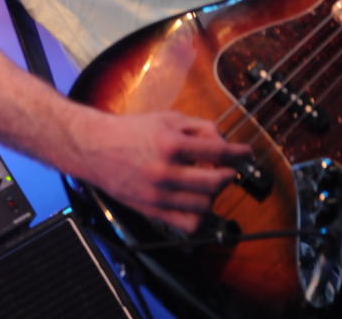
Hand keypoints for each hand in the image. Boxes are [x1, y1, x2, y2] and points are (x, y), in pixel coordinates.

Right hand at [78, 110, 250, 233]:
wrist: (95, 148)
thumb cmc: (130, 131)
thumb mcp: (166, 118)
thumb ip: (197, 127)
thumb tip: (221, 140)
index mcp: (171, 143)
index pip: (217, 151)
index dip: (238, 153)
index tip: (246, 153)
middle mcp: (166, 171)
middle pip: (214, 182)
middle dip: (228, 175)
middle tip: (228, 169)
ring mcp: (159, 194)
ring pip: (204, 204)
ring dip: (213, 193)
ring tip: (209, 182)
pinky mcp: (152, 210)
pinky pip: (187, 224)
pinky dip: (200, 216)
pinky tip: (198, 202)